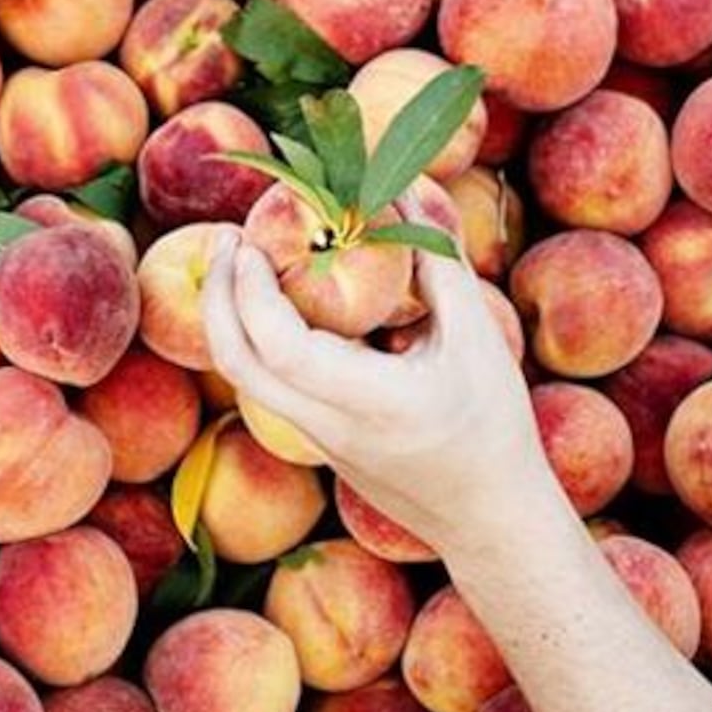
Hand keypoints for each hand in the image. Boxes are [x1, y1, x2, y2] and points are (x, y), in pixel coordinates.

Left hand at [201, 202, 563, 561]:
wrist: (491, 518)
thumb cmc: (494, 426)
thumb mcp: (477, 337)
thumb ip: (436, 263)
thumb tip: (398, 192)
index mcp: (366, 402)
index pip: (279, 347)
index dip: (250, 291)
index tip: (249, 242)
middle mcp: (327, 426)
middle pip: (236, 364)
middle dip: (218, 296)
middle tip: (229, 237)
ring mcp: (316, 440)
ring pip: (245, 378)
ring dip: (233, 316)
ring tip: (248, 261)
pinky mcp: (319, 443)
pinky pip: (270, 386)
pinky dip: (259, 338)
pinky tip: (284, 301)